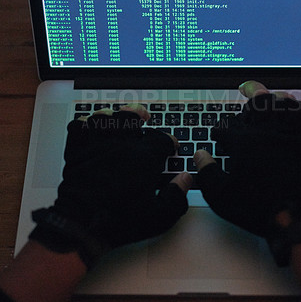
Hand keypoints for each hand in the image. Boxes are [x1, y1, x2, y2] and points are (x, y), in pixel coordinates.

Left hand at [30, 105, 191, 266]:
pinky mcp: (77, 149)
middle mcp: (121, 144)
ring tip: (120, 115)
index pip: (162, 140)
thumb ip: (177, 196)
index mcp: (143, 157)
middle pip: (133, 118)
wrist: (81, 223)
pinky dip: (85, 123)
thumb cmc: (119, 220)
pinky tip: (90, 126)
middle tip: (145, 118)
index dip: (170, 141)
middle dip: (141, 115)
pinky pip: (79, 126)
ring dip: (115, 115)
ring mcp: (97, 144)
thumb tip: (186, 179)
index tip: (171, 146)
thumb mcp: (158, 216)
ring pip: (107, 116)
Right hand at [195, 81, 300, 264]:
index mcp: (242, 140)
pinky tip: (292, 106)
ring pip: (279, 98)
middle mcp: (265, 128)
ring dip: (271, 94)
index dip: (220, 131)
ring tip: (267, 91)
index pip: (226, 127)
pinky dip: (296, 106)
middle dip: (247, 95)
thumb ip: (206, 172)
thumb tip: (199, 154)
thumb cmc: (259, 205)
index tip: (220, 136)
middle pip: (254, 101)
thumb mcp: (222, 195)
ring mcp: (289, 128)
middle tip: (244, 89)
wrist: (298, 215)